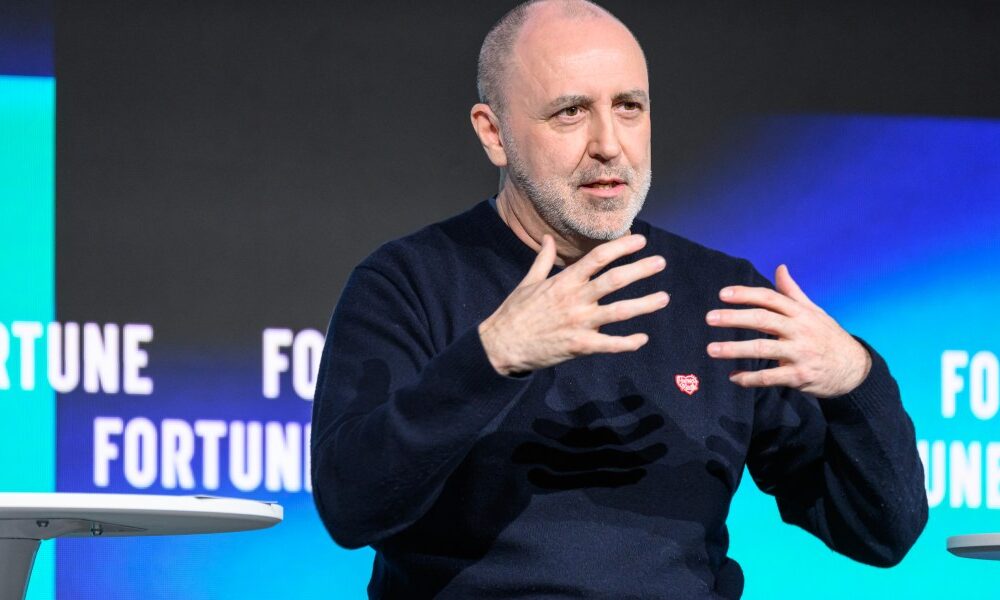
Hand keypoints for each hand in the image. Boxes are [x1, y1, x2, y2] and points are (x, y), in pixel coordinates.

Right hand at [478, 233, 669, 374]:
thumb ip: (543, 260)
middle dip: (641, 269)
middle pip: (615, 280)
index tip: (641, 240)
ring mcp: (579, 323)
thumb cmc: (515, 312)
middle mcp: (575, 299)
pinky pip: (610, 345)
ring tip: (664, 298)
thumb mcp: (528, 282)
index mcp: (564, 281)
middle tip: (661, 262)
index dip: (621, 247)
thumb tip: (545, 238)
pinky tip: (642, 339)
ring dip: (644, 305)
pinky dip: (628, 343)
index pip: (598, 258)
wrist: (502, 345)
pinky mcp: (579, 346)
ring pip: (618, 311)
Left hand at [705, 264, 871, 397]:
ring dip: (735, 349)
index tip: (722, 294)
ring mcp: (800, 353)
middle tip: (710, 318)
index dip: (746, 294)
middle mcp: (799, 330)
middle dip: (734, 318)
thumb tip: (780, 267)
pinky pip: (769, 377)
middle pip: (762, 320)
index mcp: (800, 313)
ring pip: (762, 349)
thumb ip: (793, 292)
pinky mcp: (799, 376)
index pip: (770, 298)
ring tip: (712, 349)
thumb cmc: (827, 336)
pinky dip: (749, 378)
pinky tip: (733, 377)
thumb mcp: (814, 312)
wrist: (855, 369)